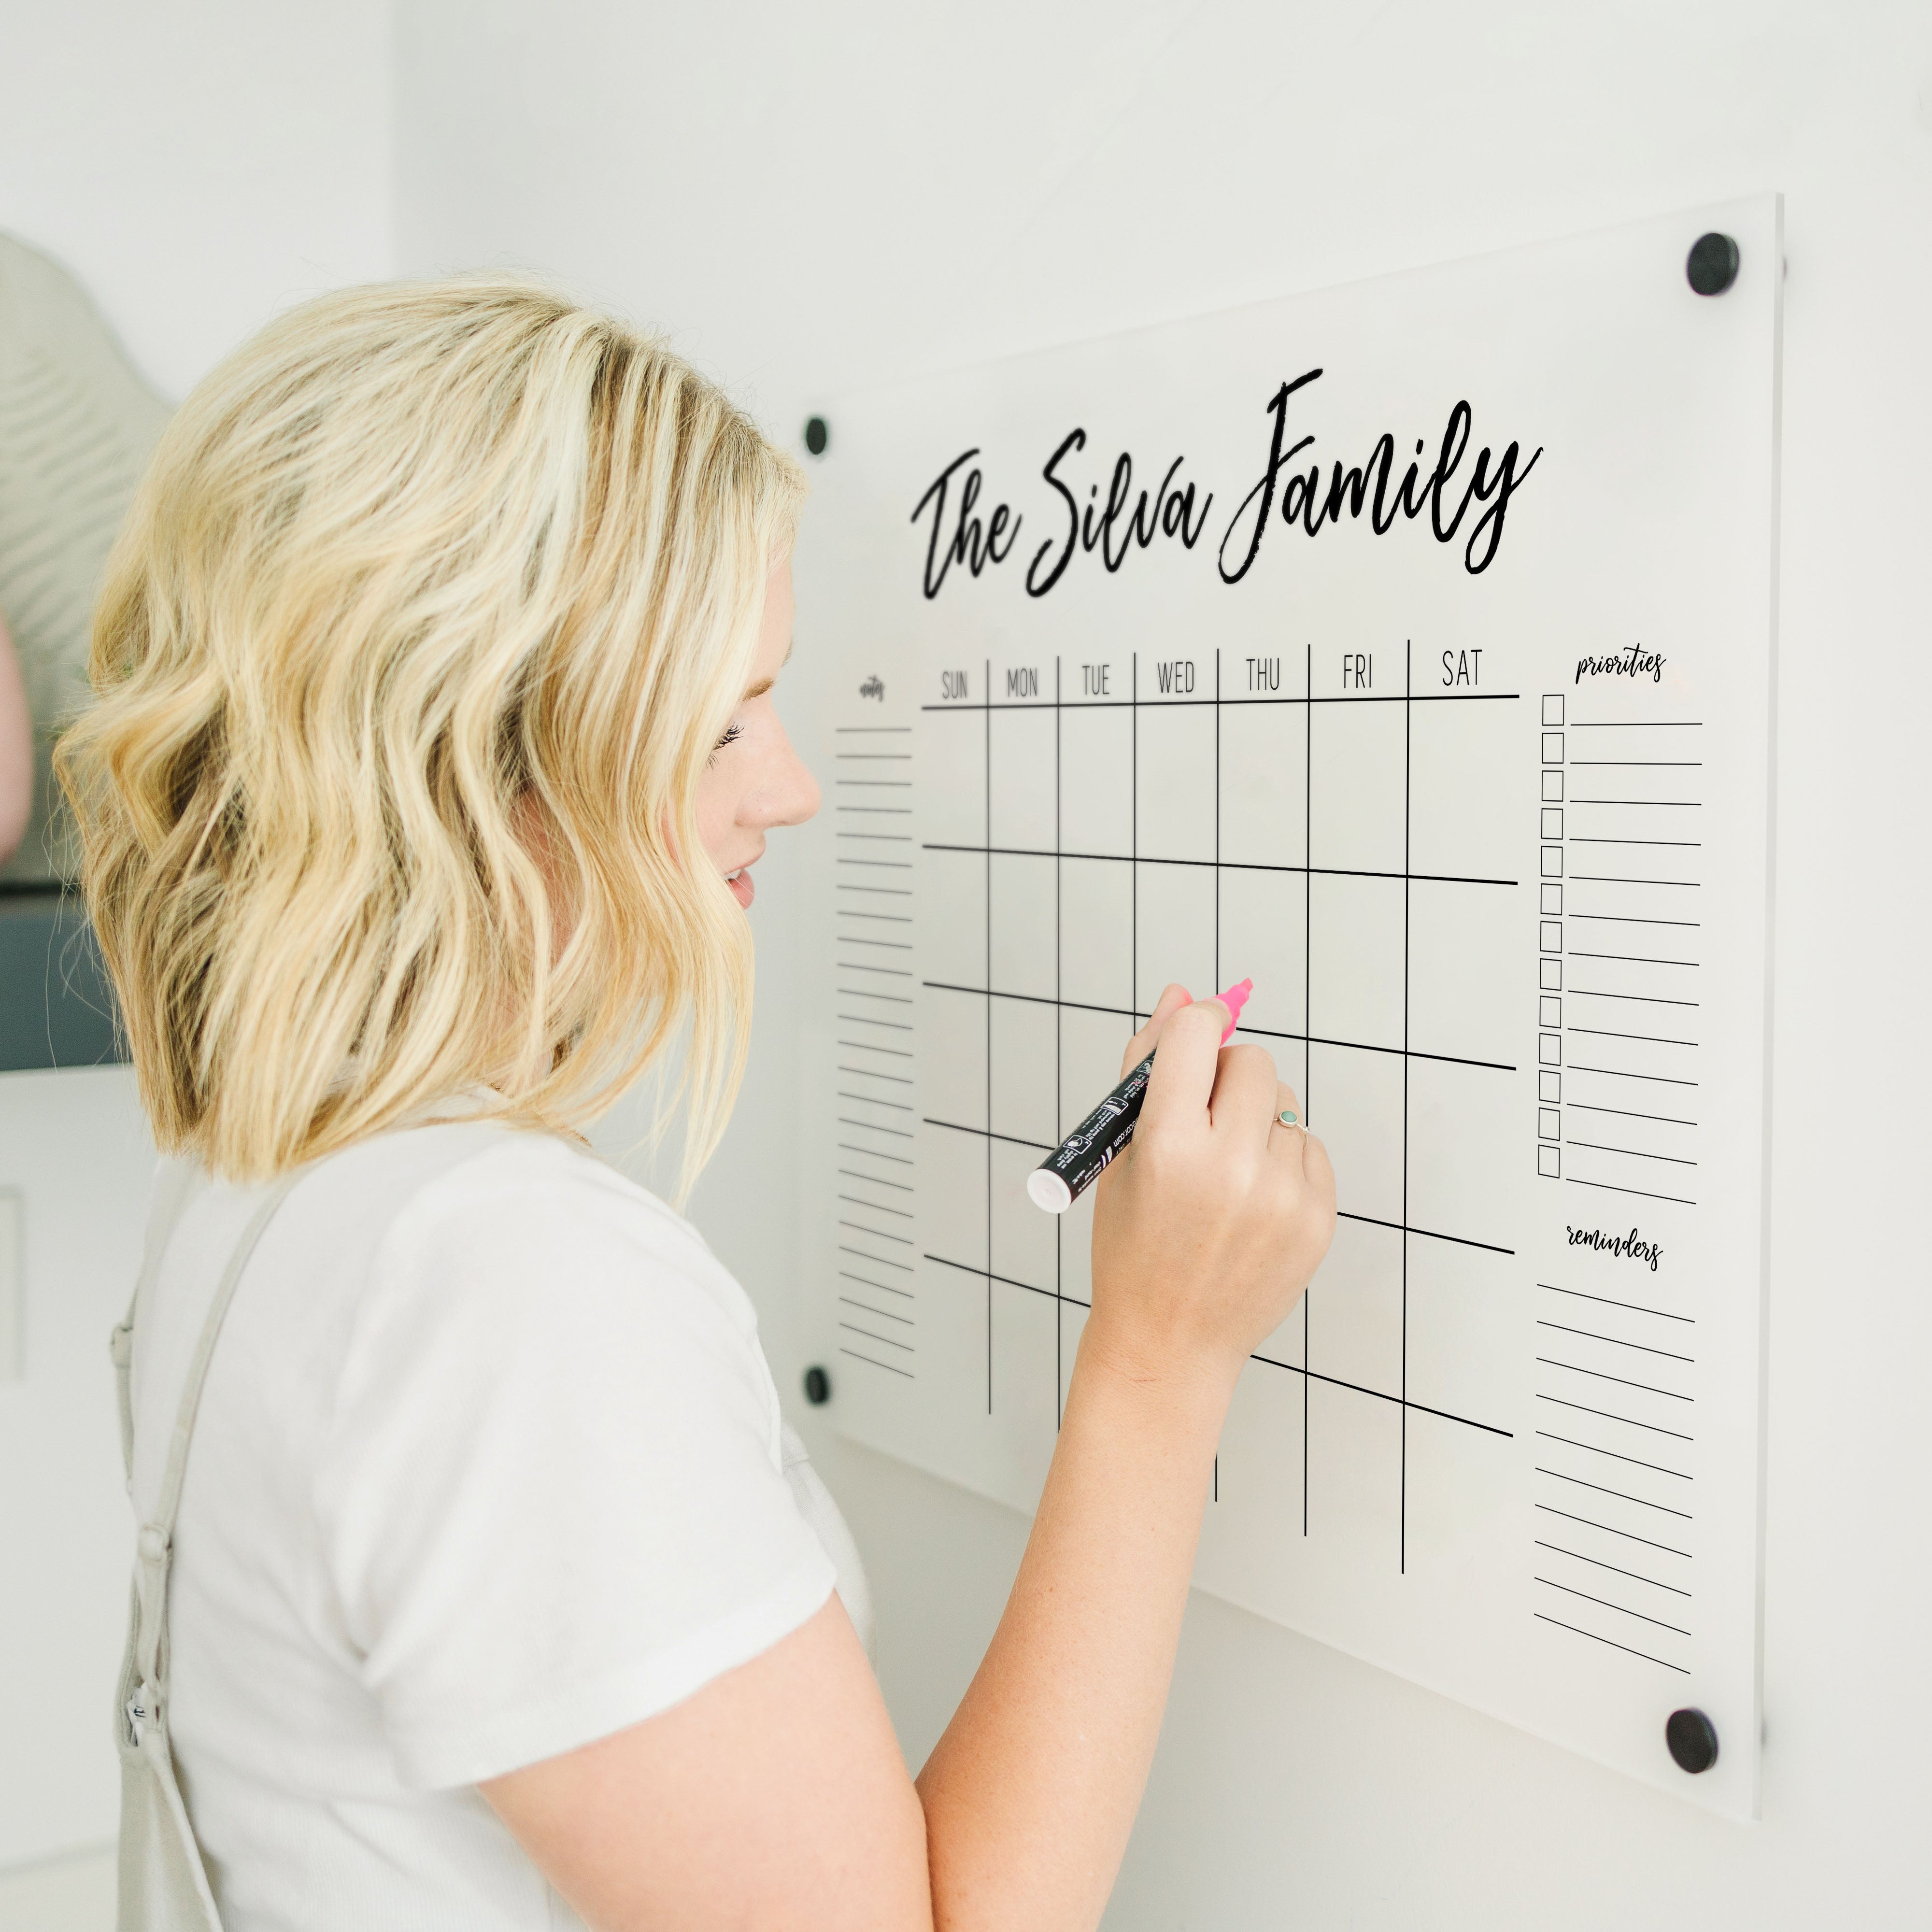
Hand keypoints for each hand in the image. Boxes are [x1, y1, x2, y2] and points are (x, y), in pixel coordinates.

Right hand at [1087, 984, 1335, 1392]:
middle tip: (1202, 1117)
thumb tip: (1180, 995)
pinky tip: (1251, 1199)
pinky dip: (1282, 1159)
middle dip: (1225, 1075)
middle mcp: (1230, 1166)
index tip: (1194, 1035)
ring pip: (1283, 1104)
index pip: (1196, 1034)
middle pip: (1251, 1061)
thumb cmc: (1133, 1247)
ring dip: (1254, 1120)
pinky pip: (1309, 1147)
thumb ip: (1147, 1070)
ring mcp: (1281, 1195)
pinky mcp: (1317, 1219)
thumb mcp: (1120, 1157)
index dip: (1194, 1025)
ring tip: (1223, 1173)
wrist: (1170, 1343)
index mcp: (1167, 1146)